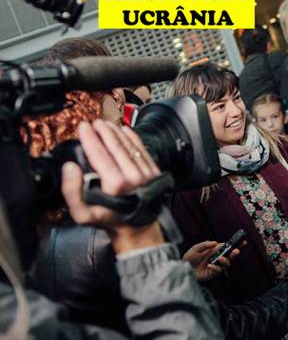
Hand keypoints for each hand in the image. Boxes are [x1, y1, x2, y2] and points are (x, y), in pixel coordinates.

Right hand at [61, 120, 163, 253]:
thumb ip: (71, 192)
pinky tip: (124, 130)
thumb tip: (70, 167)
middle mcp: (133, 177)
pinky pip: (142, 149)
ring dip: (116, 132)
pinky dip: (133, 138)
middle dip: (103, 131)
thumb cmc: (108, 219)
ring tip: (106, 124)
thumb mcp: (82, 213)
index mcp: (115, 185)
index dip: (90, 137)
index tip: (83, 127)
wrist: (135, 227)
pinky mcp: (153, 172)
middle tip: (93, 123)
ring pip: (129, 145)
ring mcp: (146, 173)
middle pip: (115, 146)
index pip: (99, 154)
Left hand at [182, 240, 244, 281]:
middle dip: (234, 253)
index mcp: (214, 249)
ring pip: (226, 263)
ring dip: (225, 261)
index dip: (235, 244)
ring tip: (219, 259)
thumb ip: (205, 244)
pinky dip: (215, 268)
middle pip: (229, 255)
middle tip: (236, 251)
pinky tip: (209, 266)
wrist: (183, 269)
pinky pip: (218, 271)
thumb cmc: (189, 257)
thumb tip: (215, 243)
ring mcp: (215, 265)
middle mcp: (216, 257)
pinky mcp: (212, 273)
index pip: (227, 246)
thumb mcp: (196, 248)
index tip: (243, 242)